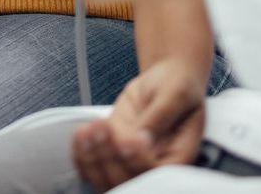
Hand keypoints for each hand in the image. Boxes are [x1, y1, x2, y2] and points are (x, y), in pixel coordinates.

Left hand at [72, 58, 206, 191]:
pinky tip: (82, 133)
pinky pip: (92, 168)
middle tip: (104, 128)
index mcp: (177, 158)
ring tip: (91, 129)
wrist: (164, 79)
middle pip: (128, 182)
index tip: (129, 138)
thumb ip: (160, 116)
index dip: (138, 160)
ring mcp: (130, 162)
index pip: (155, 174)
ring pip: (107, 181)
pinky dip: (81, 155)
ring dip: (92, 157)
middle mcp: (152, 167)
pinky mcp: (112, 153)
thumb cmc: (178, 85)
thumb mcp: (176, 92)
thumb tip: (143, 137)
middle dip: (110, 157)